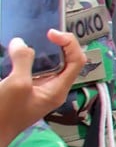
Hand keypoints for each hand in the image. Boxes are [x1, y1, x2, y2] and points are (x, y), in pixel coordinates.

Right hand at [0, 31, 85, 146]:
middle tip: (42, 33)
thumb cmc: (5, 113)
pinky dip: (27, 58)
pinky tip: (15, 52)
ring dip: (40, 50)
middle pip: (64, 60)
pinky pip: (31, 69)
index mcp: (58, 89)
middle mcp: (52, 88)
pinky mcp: (24, 89)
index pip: (76, 61)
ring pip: (47, 64)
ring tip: (28, 40)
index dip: (69, 43)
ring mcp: (38, 89)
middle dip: (57, 44)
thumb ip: (23, 61)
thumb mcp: (17, 84)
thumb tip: (21, 43)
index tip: (50, 33)